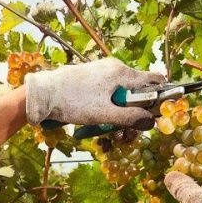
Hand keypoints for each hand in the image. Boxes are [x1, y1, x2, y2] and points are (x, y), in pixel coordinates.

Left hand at [25, 58, 165, 129]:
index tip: (156, 113)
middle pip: (135, 92)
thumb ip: (130, 118)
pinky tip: (97, 122)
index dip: (159, 96)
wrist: (42, 95)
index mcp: (121, 73)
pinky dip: (106, 108)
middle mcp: (113, 68)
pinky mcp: (90, 78)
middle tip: (126, 134)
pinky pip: (106, 94)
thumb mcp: (104, 114)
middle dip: (134, 113)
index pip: (153, 79)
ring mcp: (101, 72)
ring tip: (109, 131)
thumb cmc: (74, 102)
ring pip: (120, 95)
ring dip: (118, 115)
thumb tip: (151, 122)